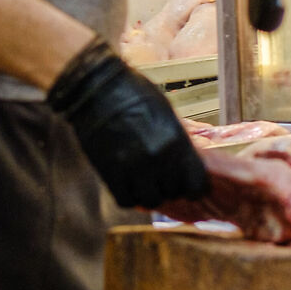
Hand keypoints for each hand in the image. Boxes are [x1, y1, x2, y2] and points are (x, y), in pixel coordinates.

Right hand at [48, 37, 209, 209]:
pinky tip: (128, 186)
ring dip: (150, 194)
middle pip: (174, 192)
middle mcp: (158, 157)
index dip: (193, 187)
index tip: (187, 185)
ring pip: (151, 200)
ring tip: (144, 184)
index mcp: (176, 139)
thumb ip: (179, 136)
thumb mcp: (165, 111)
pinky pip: (126, 200)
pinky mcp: (110, 172)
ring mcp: (133, 167)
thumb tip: (193, 150)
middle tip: (162, 180)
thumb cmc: (131, 93)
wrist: (93, 89)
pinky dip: (129, 197)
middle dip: (170, 188)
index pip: (196, 183)